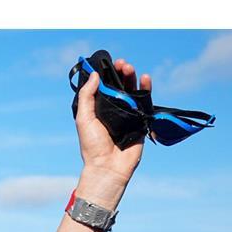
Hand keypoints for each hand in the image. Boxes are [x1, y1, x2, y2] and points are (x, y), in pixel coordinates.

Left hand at [74, 58, 149, 208]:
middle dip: (122, 74)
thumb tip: (94, 76)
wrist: (108, 166)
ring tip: (131, 68)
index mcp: (99, 110)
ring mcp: (129, 115)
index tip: (109, 64)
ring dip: (133, 78)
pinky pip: (146, 103)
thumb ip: (87, 97)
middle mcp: (115, 110)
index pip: (105, 87)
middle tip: (122, 64)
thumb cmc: (92, 146)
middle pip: (121, 87)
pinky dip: (146, 90)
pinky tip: (146, 79)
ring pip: (134, 92)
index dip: (108, 75)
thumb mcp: (84, 118)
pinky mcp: (141, 121)